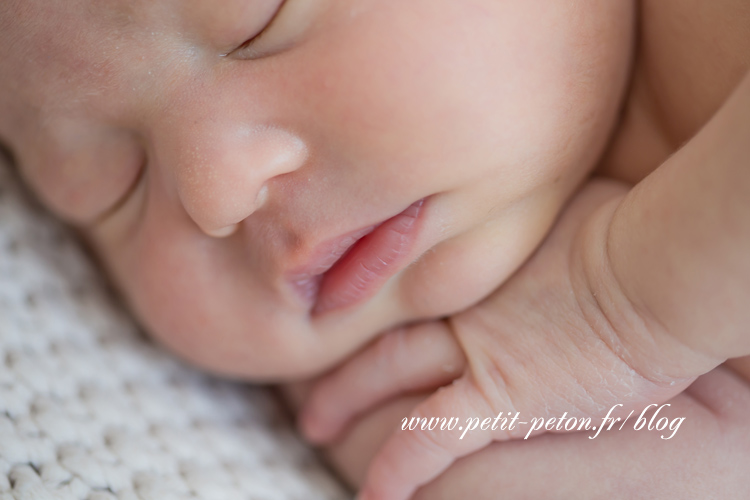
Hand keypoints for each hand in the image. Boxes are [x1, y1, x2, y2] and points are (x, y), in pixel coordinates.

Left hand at [298, 179, 722, 499]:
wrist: (648, 270)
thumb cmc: (623, 231)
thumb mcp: (564, 207)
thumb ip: (528, 218)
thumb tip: (518, 202)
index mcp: (471, 261)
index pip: (403, 279)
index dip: (366, 291)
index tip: (339, 300)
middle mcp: (457, 303)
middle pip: (382, 324)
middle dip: (340, 347)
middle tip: (306, 370)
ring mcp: (471, 348)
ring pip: (387, 372)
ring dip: (344, 399)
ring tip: (312, 425)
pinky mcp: (497, 397)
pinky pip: (434, 436)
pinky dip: (400, 466)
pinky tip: (377, 495)